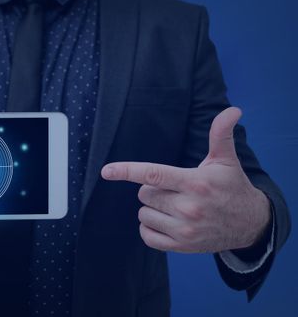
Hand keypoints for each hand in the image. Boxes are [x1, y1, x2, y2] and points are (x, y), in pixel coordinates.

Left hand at [101, 107, 270, 252]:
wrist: (251, 224)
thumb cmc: (232, 187)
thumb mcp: (226, 160)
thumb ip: (221, 134)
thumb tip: (233, 110)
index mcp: (195, 182)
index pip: (153, 174)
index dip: (126, 170)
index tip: (106, 171)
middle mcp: (189, 207)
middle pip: (144, 193)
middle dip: (153, 189)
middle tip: (174, 189)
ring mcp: (185, 229)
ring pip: (143, 214)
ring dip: (152, 209)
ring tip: (173, 206)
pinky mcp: (182, 246)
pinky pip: (147, 236)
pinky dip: (150, 228)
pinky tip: (166, 222)